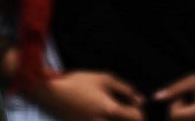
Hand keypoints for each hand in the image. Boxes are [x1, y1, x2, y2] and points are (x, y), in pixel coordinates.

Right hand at [30, 70, 144, 120]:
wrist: (54, 94)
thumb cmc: (78, 83)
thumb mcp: (103, 78)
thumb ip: (125, 88)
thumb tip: (140, 99)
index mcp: (110, 109)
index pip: (137, 117)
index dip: (139, 111)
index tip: (133, 105)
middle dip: (130, 118)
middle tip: (125, 109)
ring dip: (119, 120)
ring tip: (113, 112)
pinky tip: (101, 114)